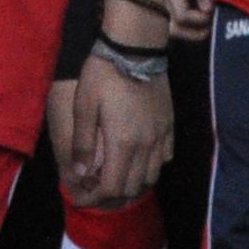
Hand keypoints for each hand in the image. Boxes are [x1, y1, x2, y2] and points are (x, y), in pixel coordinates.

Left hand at [61, 60, 174, 206]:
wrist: (135, 50)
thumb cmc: (103, 75)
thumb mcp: (83, 107)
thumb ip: (82, 143)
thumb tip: (79, 174)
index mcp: (123, 143)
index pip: (113, 187)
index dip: (95, 198)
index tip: (80, 198)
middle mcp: (147, 145)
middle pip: (133, 186)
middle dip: (111, 195)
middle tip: (92, 191)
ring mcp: (162, 136)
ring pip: (151, 175)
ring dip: (131, 183)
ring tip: (111, 177)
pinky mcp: (170, 126)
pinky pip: (164, 157)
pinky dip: (149, 167)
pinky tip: (134, 160)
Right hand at [165, 0, 219, 28]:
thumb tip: (207, 11)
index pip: (181, 18)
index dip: (200, 21)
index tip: (214, 12)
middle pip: (173, 26)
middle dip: (193, 32)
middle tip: (212, 28)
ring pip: (175, 22)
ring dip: (193, 27)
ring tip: (210, 22)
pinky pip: (180, 12)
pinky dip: (192, 18)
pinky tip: (206, 12)